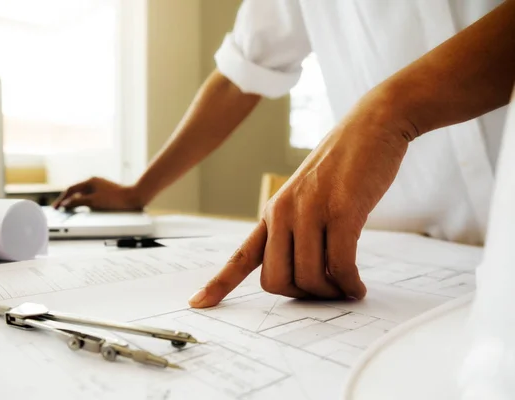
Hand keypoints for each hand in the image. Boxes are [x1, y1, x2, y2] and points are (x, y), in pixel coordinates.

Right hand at [52, 177, 143, 210]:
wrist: (134, 198)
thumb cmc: (116, 199)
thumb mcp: (93, 201)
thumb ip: (78, 202)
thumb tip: (66, 203)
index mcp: (90, 181)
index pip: (71, 189)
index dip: (62, 199)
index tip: (56, 207)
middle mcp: (94, 182)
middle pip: (76, 191)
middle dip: (67, 200)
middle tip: (59, 209)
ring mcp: (100, 187)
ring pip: (83, 195)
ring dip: (75, 202)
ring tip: (69, 210)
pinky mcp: (105, 193)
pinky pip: (90, 197)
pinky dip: (84, 203)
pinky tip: (84, 209)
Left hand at [188, 94, 414, 307]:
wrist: (372, 125)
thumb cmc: (343, 166)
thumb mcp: (307, 195)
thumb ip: (298, 228)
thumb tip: (305, 274)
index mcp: (273, 212)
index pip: (241, 256)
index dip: (218, 283)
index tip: (198, 303)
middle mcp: (284, 213)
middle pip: (276, 281)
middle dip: (301, 296)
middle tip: (325, 290)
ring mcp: (311, 211)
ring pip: (309, 279)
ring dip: (331, 292)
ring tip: (347, 286)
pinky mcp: (342, 211)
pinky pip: (340, 266)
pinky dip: (349, 284)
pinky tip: (358, 286)